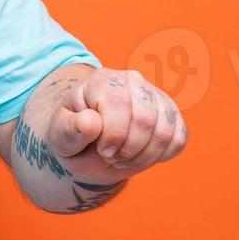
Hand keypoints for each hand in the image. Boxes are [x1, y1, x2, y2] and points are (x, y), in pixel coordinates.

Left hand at [46, 67, 187, 183]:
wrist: (90, 142)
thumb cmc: (74, 137)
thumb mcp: (60, 138)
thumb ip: (71, 130)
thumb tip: (92, 122)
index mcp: (101, 80)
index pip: (118, 103)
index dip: (113, 136)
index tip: (102, 151)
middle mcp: (131, 80)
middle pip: (145, 119)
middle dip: (129, 150)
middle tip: (113, 158)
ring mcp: (155, 95)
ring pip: (165, 131)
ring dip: (145, 157)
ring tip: (125, 159)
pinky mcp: (171, 113)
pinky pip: (178, 139)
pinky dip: (161, 156)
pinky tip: (141, 155)